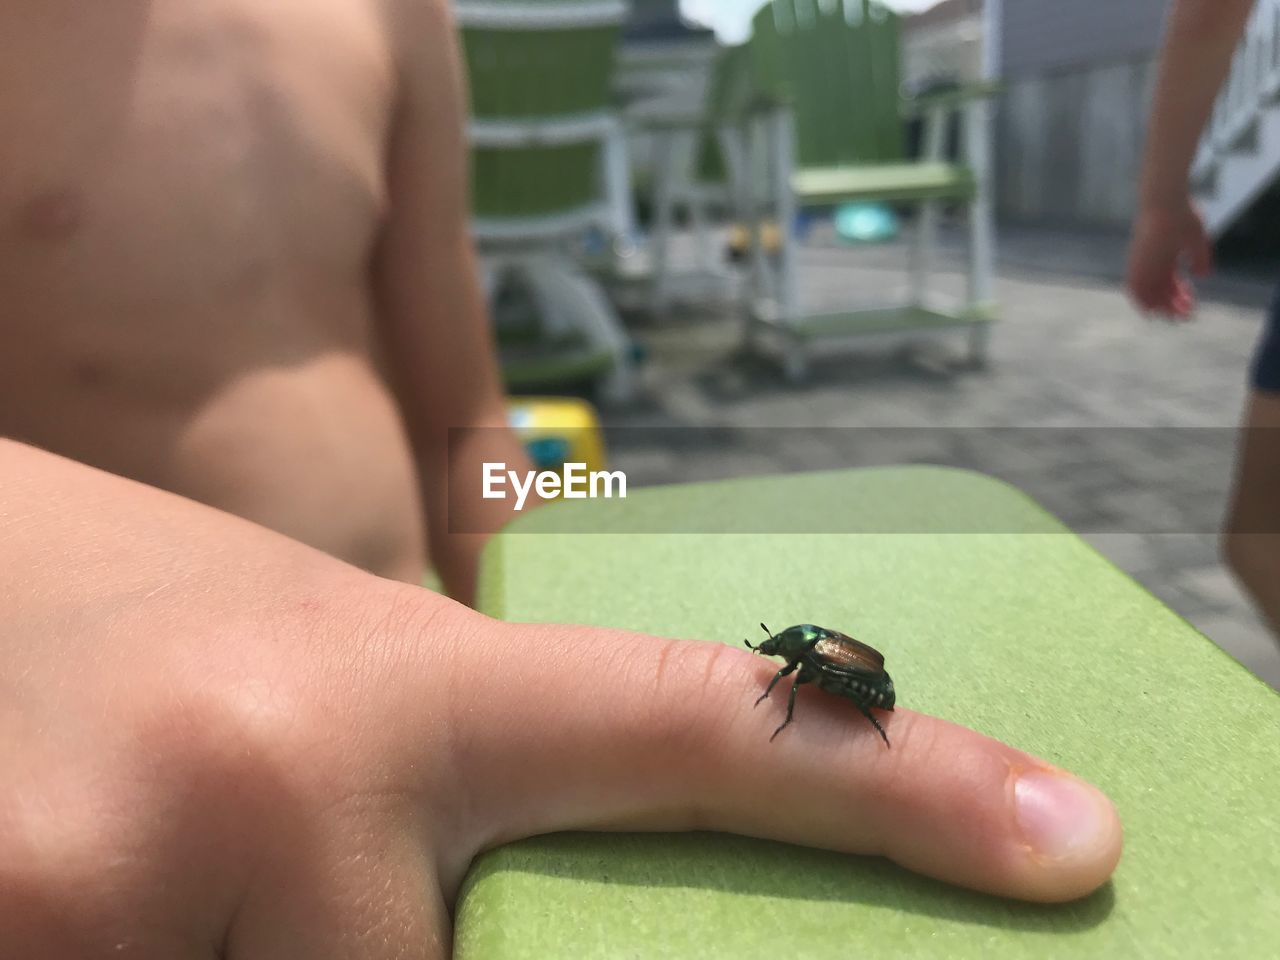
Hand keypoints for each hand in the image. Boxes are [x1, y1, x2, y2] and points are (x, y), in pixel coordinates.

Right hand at [0, 442, 1122, 957]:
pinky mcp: (21, 937)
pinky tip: (147, 899)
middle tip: (344, 875)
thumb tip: (559, 872)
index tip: (1065, 838)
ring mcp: (128, 892)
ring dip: (282, 959)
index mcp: (388, 685)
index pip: (700, 725)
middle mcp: (276, 784)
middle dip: (433, 956)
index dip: (894, 785)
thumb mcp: (316, 668)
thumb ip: (444, 771)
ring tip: (188, 866)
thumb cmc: (123, 617)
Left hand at [1126, 199, 1211, 318]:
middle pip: (1160, 292)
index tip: (1192, 307)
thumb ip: (1200, 258)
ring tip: (1171, 316)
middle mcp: (1152, 263)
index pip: (1171, 284)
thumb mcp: (1196, 239)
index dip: (1181, 297)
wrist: (1164, 202)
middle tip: (1184, 318)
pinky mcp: (1135, 260)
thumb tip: (1203, 276)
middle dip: (1172, 306)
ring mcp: (1143, 262)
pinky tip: (1149, 310)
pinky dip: (1140, 299)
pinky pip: (1133, 285)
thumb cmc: (1183, 216)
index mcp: (1166, 258)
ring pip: (1147, 292)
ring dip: (1158, 307)